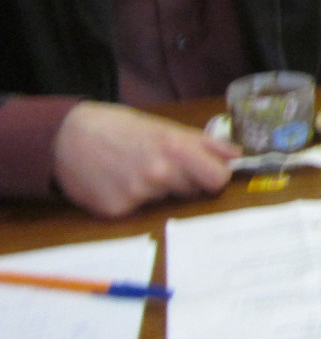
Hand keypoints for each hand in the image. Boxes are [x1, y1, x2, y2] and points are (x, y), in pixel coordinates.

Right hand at [53, 102, 238, 218]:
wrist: (66, 137)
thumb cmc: (120, 128)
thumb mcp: (164, 126)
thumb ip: (204, 143)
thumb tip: (236, 156)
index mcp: (176, 149)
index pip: (217, 179)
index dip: (215, 177)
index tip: (208, 174)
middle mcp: (159, 174)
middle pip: (192, 190)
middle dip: (184, 181)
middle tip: (160, 164)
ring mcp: (137, 195)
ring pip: (164, 200)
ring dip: (156, 189)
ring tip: (133, 169)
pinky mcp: (116, 211)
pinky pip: (138, 210)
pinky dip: (130, 200)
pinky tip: (115, 182)